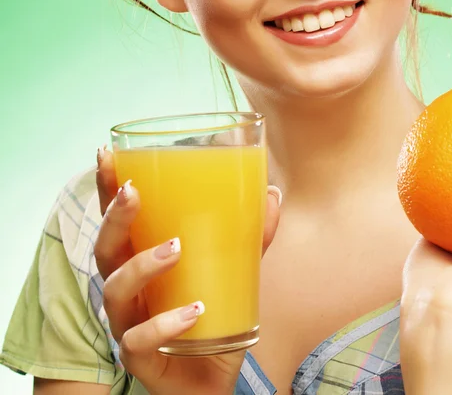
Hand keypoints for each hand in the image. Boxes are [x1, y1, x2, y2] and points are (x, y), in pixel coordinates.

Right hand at [94, 149, 280, 394]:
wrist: (212, 377)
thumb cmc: (212, 315)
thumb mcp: (234, 269)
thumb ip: (250, 234)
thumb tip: (271, 191)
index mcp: (142, 260)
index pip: (117, 221)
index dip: (106, 189)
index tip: (106, 154)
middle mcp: (128, 288)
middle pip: (104, 249)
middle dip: (115, 217)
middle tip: (134, 193)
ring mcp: (129, 322)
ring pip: (115, 290)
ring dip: (142, 265)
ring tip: (175, 249)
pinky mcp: (141, 357)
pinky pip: (140, 340)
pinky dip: (165, 324)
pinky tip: (194, 312)